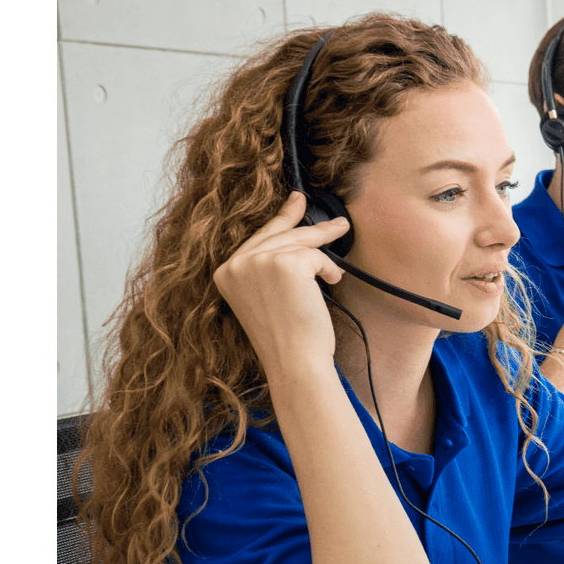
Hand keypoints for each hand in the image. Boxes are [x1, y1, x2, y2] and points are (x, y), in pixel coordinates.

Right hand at [212, 191, 347, 370]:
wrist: (294, 362)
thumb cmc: (287, 337)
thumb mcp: (267, 297)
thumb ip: (269, 268)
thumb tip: (294, 236)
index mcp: (226, 273)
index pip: (257, 239)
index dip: (280, 219)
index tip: (296, 202)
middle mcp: (235, 265)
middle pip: (279, 234)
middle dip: (311, 226)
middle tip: (335, 220)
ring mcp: (257, 262)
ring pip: (300, 241)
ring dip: (324, 252)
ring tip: (338, 262)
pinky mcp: (284, 264)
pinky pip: (315, 255)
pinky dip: (327, 269)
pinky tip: (330, 283)